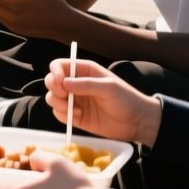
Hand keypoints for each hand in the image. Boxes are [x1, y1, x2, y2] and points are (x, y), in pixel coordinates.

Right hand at [45, 57, 162, 145]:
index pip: (60, 65)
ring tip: (72, 109)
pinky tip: (77, 116)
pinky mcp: (75, 116)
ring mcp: (75, 101)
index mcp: (84, 71)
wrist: (136, 122)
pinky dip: (62, 115)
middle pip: (52, 81)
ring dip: (56, 103)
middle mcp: (76, 84)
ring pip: (52, 98)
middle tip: (64, 96)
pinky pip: (59, 114)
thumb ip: (86, 84)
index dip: (55, 72)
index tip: (60, 83)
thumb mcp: (109, 87)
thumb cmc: (126, 99)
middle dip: (54, 88)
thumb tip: (63, 83)